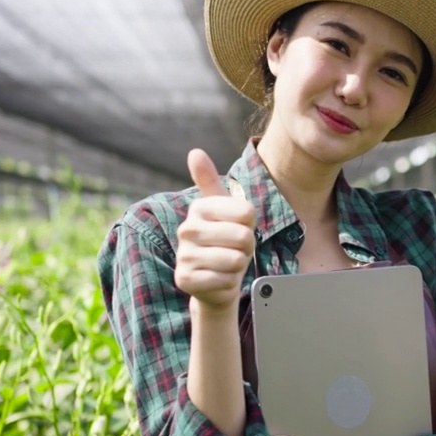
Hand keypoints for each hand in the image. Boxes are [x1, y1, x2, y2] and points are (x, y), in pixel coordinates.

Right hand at [176, 149, 255, 310]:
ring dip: (238, 266)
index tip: (239, 229)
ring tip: (227, 265)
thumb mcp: (225, 210)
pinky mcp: (185, 280)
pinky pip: (225, 280)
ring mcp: (184, 255)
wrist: (214, 281)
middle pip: (243, 237)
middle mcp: (186, 229)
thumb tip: (194, 152)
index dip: (250, 226)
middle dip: (246, 248)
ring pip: (235, 260)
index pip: (246, 213)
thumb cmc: (226, 242)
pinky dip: (228, 283)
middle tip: (234, 251)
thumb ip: (210, 181)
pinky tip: (218, 280)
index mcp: (199, 208)